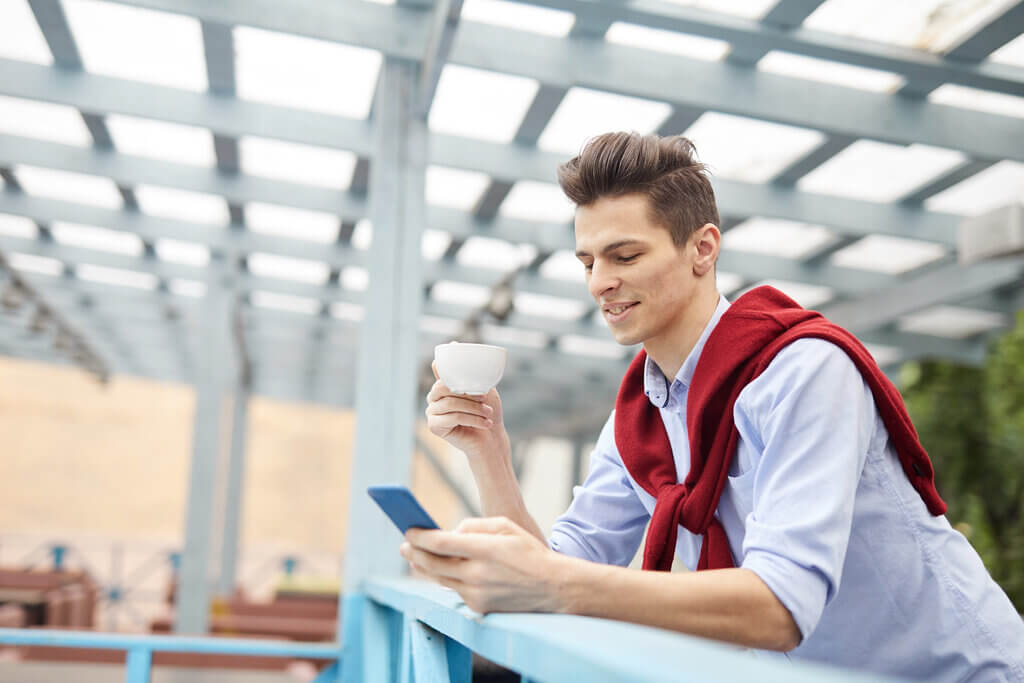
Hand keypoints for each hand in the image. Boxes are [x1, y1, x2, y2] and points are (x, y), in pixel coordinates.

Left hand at [401, 517, 569, 613]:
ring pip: (440, 579)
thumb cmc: (529, 552)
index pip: (441, 543)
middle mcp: (477, 573)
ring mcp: (477, 593)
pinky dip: (445, 579)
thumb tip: (452, 532)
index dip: (420, 537)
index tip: (409, 530)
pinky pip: (455, 590)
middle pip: (434, 564)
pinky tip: (438, 571)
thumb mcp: (505, 527)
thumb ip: (475, 525)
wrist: (552, 587)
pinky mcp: (479, 606)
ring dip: (424, 568)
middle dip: (414, 553)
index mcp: (485, 549)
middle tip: (404, 546)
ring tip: (413, 559)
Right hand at [425, 362, 510, 462]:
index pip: (441, 372)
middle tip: (485, 399)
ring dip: (473, 408)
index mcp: (443, 386)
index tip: (472, 380)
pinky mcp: (434, 427)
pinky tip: (485, 423)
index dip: (454, 373)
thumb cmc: (488, 412)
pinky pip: (452, 417)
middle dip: (467, 393)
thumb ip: (470, 372)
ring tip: (488, 413)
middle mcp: (434, 398)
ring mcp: (432, 412)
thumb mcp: (483, 388)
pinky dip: (472, 419)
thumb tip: (453, 344)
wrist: (492, 439)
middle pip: (442, 387)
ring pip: (450, 403)